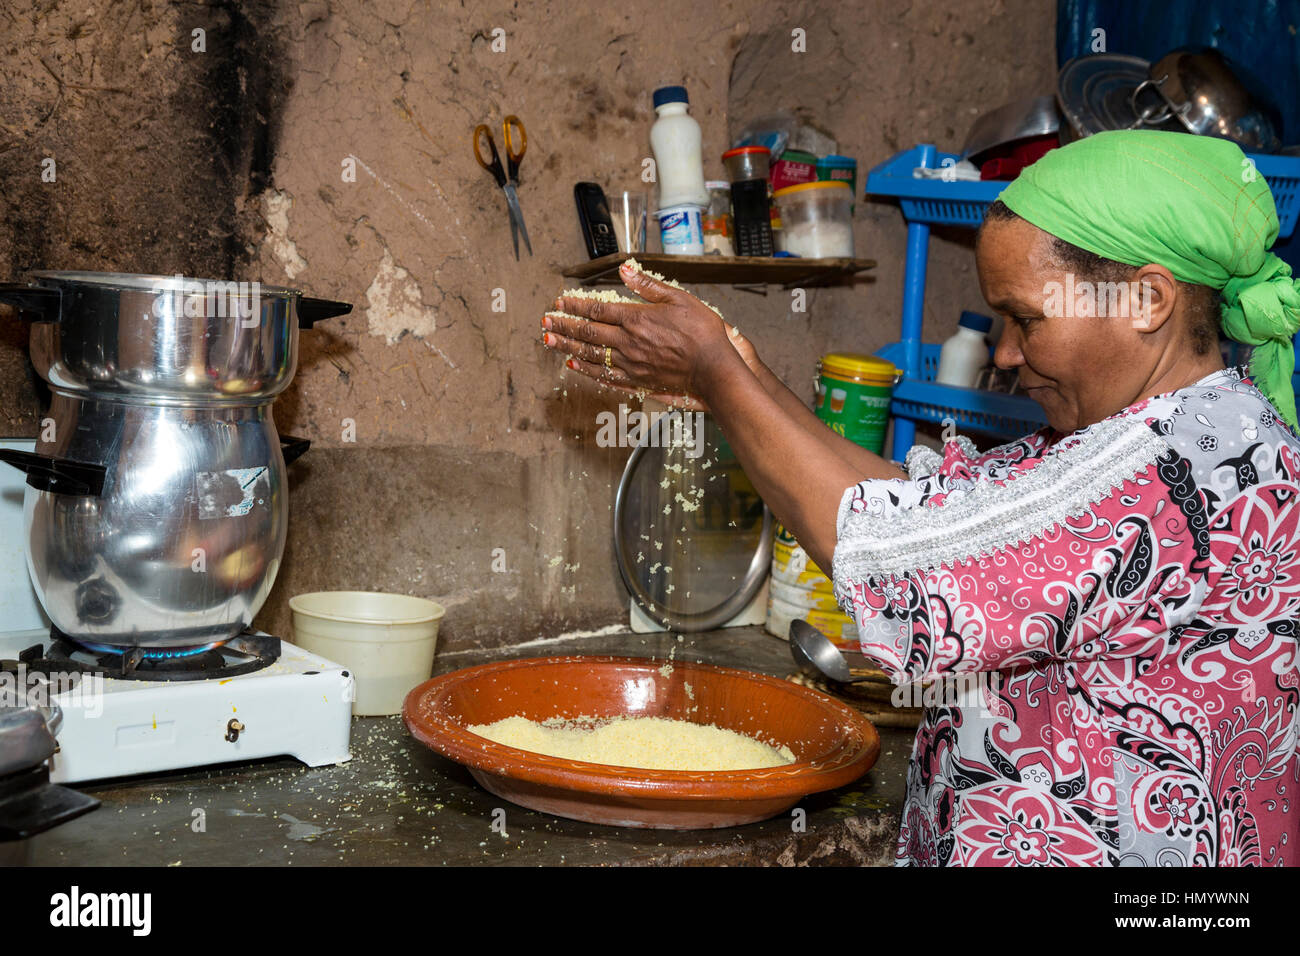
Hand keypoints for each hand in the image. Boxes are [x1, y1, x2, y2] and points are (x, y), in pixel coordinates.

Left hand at [541, 261, 756, 405]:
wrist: (714, 368)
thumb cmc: (701, 332)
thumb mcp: (678, 298)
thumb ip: (648, 285)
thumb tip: (625, 268)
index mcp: (636, 318)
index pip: (597, 310)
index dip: (575, 305)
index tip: (559, 302)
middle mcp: (627, 342)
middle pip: (587, 333)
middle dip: (563, 327)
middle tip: (544, 323)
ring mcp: (630, 364)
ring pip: (590, 355)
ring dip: (567, 348)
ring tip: (548, 342)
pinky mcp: (637, 380)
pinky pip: (605, 376)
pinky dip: (586, 371)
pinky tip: (573, 367)